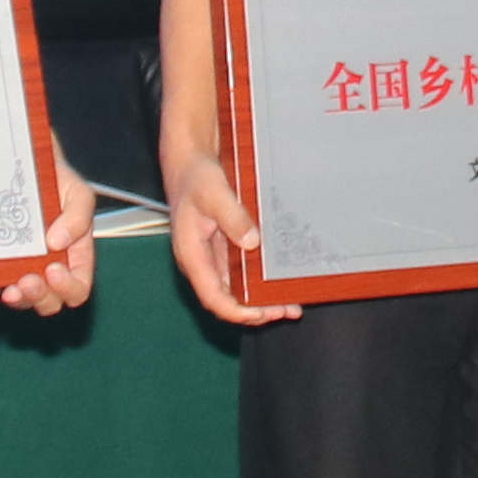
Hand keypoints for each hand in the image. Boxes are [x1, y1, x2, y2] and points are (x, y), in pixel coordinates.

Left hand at [0, 151, 100, 315]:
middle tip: (28, 280)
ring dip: (17, 299)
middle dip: (39, 296)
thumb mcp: (77, 193)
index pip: (77, 286)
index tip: (54, 270)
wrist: (24, 164)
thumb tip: (57, 242)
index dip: (68, 287)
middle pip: (50, 300)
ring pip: (22, 299)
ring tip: (9, 288)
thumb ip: (78, 217)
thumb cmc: (55, 181)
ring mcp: (21, 268)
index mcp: (74, 255)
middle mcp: (48, 267)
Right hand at [164, 147, 295, 327]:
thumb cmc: (195, 177)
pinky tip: (277, 283)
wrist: (189, 163)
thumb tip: (252, 242)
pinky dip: (258, 282)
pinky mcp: (222, 250)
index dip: (237, 311)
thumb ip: (233, 218)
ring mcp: (211, 258)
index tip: (261, 314)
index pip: (213, 297)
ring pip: (235, 289)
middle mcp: (200, 263)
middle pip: (227, 300)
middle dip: (255, 311)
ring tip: (289, 305)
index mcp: (192, 256)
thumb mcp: (215, 193)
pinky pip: (240, 274)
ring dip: (260, 300)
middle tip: (285, 311)